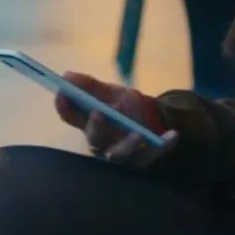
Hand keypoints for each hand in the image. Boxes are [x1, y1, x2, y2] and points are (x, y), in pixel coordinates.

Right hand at [54, 71, 177, 167]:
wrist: (152, 120)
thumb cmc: (125, 107)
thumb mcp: (109, 92)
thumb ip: (90, 86)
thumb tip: (67, 75)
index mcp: (90, 124)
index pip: (72, 117)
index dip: (64, 106)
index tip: (61, 93)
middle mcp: (103, 143)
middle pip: (95, 140)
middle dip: (96, 127)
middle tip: (98, 112)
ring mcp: (124, 154)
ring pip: (121, 154)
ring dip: (128, 144)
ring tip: (137, 132)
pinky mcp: (145, 159)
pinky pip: (154, 154)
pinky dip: (163, 145)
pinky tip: (173, 135)